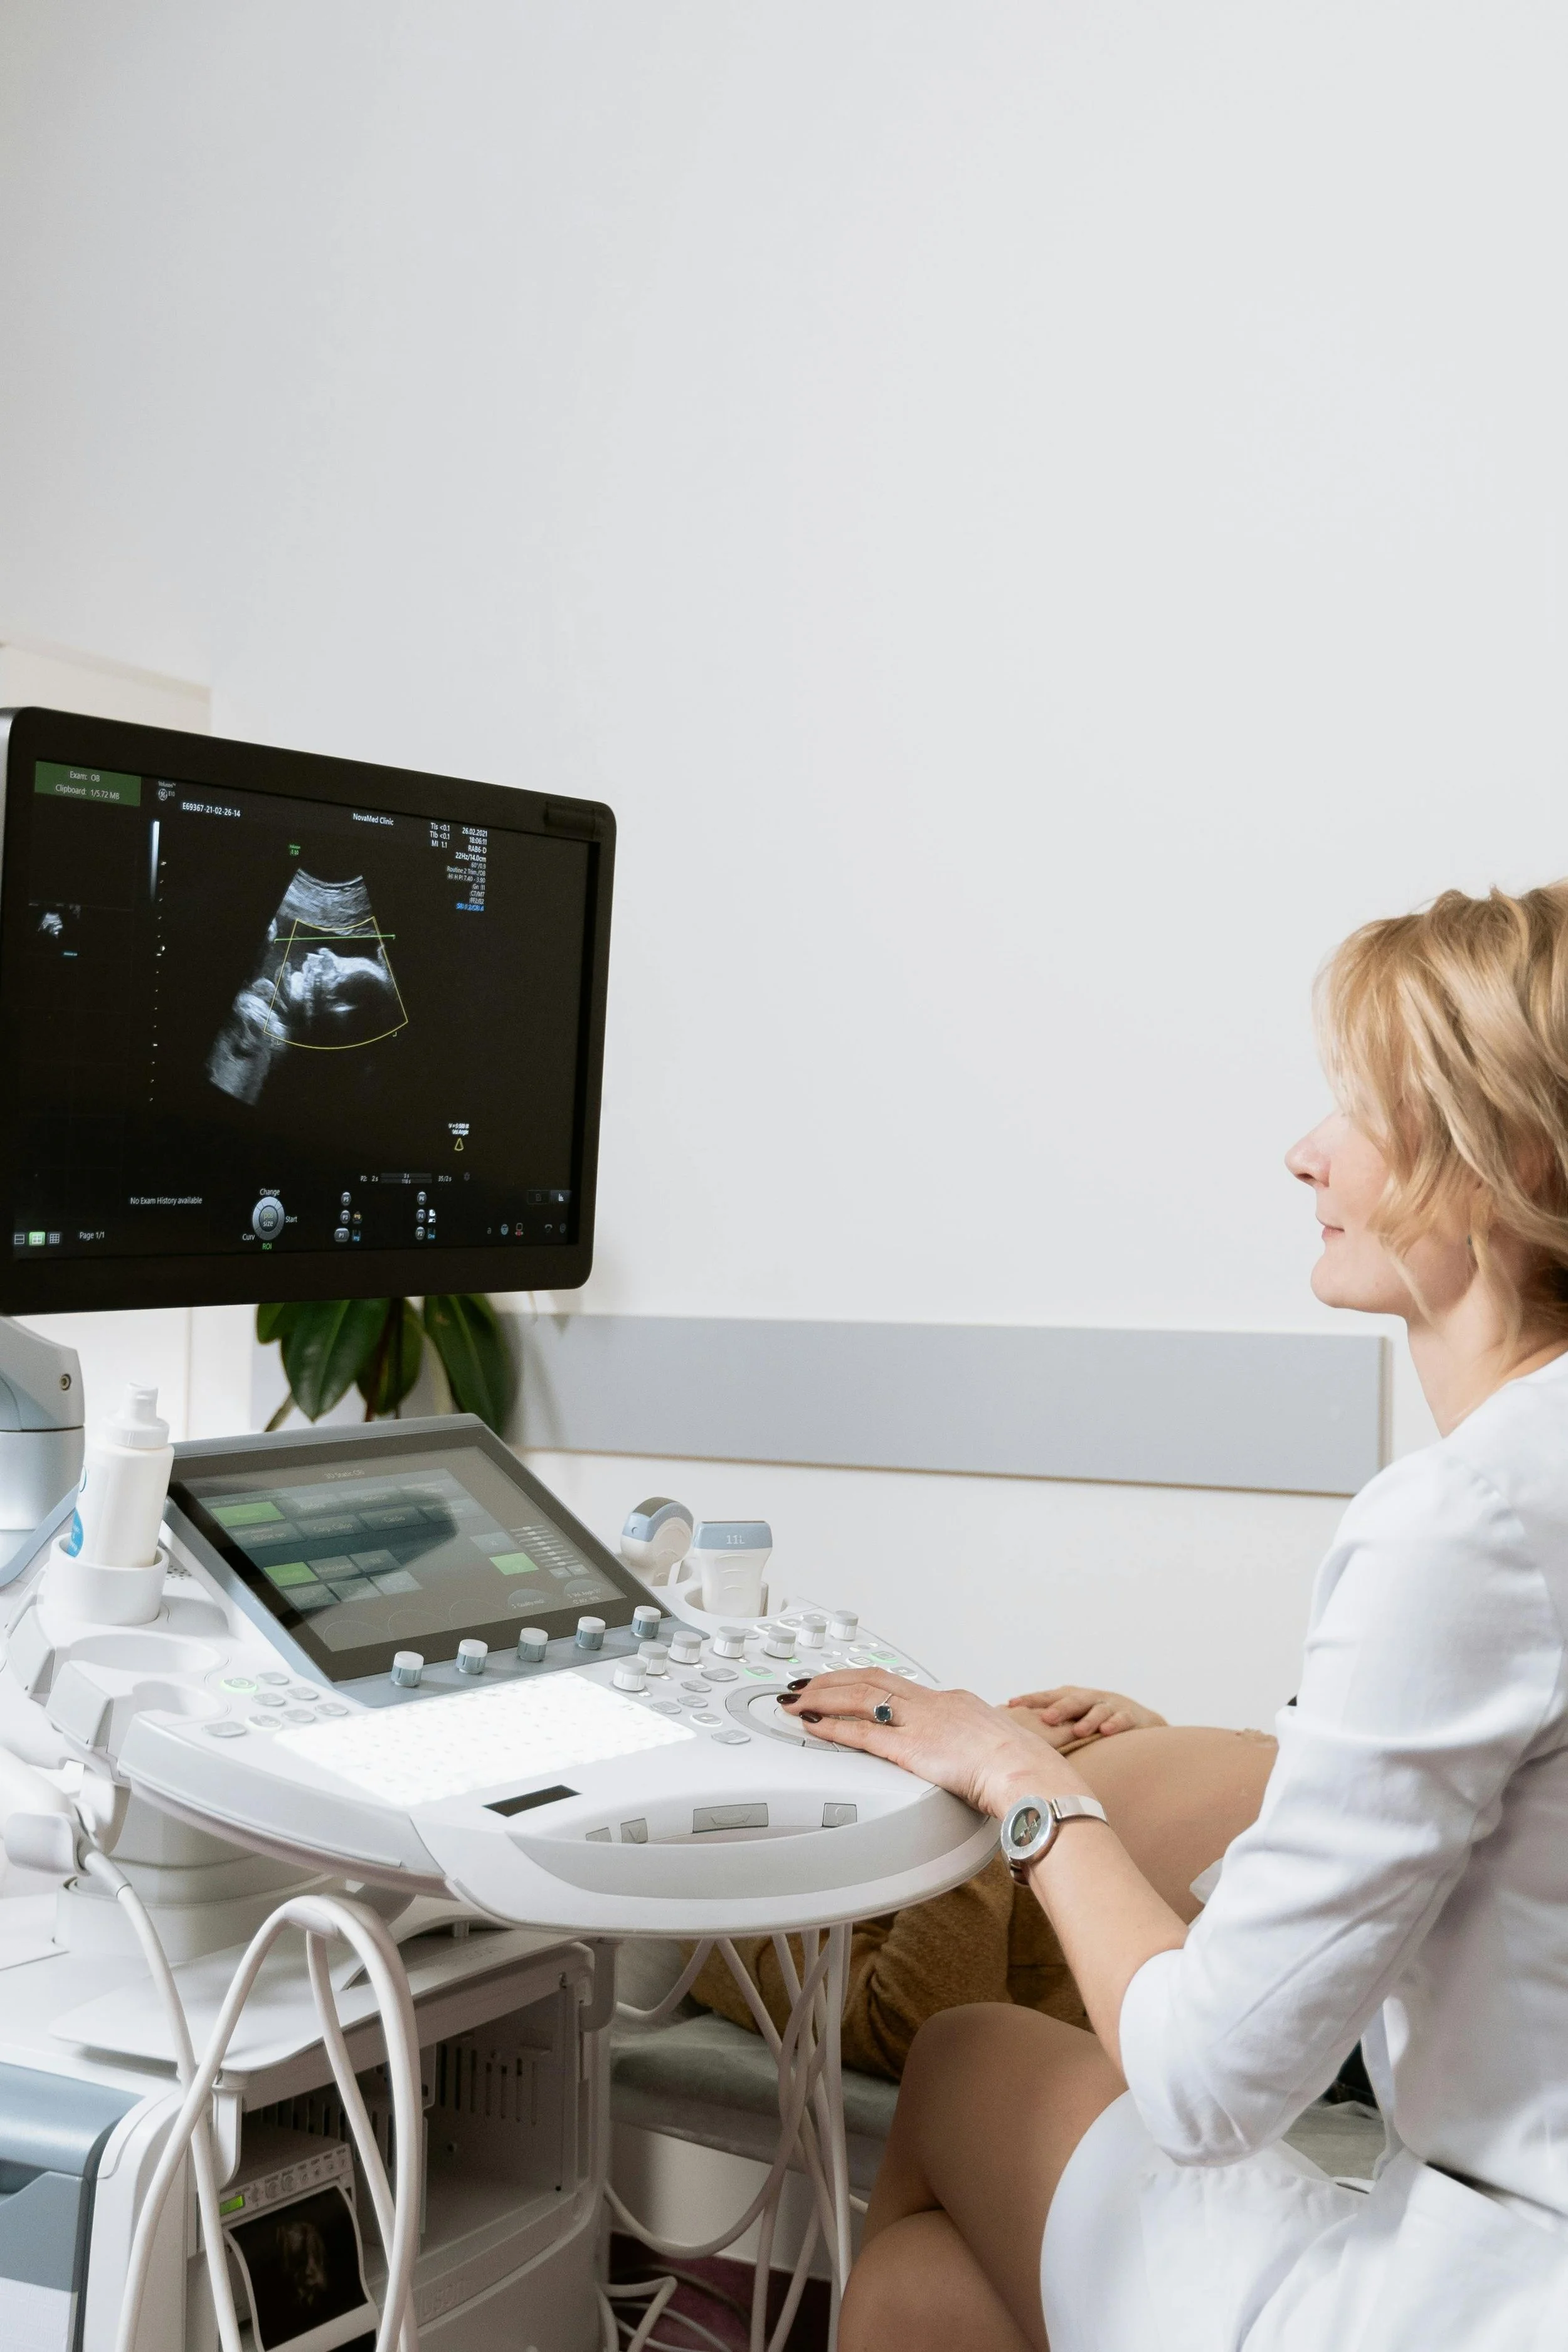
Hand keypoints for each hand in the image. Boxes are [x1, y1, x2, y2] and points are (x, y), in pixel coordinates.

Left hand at [778, 1670, 1091, 1819]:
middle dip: (833, 1680)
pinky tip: (812, 1724)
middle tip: (805, 1683)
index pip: (897, 1686)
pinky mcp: (912, 1750)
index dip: (863, 1682)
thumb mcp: (997, 1746)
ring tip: (796, 1699)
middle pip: (871, 1680)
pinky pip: (862, 1735)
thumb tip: (972, 1760)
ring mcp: (920, 1724)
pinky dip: (832, 1727)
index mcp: (953, 1702)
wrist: (1031, 1775)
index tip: (843, 1683)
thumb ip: (975, 1748)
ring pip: (859, 1698)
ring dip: (822, 1697)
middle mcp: (932, 1705)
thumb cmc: (1023, 1769)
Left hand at [1006, 1686, 1166, 1743]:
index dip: (1030, 1700)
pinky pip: (1122, 1719)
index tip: (1011, 1705)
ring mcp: (1110, 1706)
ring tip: (1078, 1731)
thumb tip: (1013, 1737)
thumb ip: (1049, 1726)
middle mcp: (1089, 1698)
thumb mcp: (1072, 1719)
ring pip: (1097, 1710)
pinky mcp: (1130, 1716)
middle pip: (1073, 1700)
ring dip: (1088, 1720)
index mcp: (1071, 1697)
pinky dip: (1115, 1724)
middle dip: (1060, 1709)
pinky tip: (1107, 1731)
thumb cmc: (1093, 1720)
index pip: (1048, 1697)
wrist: (1137, 1720)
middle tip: (1046, 1718)